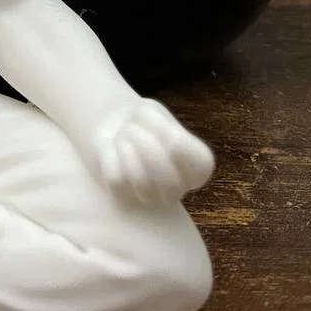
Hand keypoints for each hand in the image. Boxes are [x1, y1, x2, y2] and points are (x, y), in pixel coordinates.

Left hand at [92, 98, 214, 207]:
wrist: (111, 125)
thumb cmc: (140, 121)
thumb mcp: (153, 113)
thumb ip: (162, 128)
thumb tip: (171, 147)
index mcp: (198, 166)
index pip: (199, 164)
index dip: (177, 141)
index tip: (164, 127)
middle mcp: (179, 188)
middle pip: (168, 176)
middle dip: (144, 141)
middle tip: (133, 127)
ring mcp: (152, 197)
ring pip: (141, 180)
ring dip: (126, 146)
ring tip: (123, 136)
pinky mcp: (125, 197)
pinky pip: (118, 180)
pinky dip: (111, 156)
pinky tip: (113, 150)